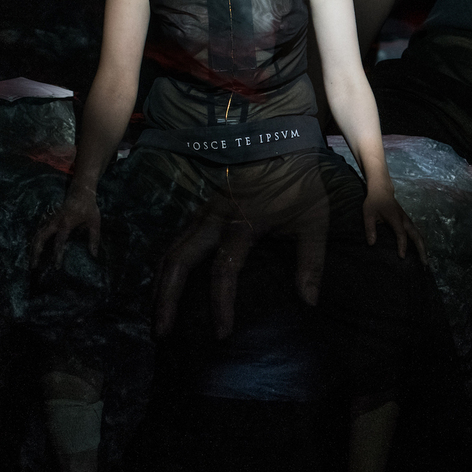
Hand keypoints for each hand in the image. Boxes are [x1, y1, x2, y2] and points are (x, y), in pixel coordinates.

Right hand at [29, 188, 101, 272]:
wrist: (80, 191)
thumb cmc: (88, 207)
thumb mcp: (95, 222)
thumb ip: (94, 238)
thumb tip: (94, 255)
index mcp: (66, 223)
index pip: (59, 242)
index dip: (57, 255)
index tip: (56, 267)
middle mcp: (54, 222)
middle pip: (40, 238)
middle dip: (35, 252)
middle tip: (33, 266)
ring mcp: (49, 220)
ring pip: (36, 235)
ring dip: (32, 248)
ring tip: (32, 262)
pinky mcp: (48, 219)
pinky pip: (38, 232)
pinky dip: (34, 242)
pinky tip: (33, 252)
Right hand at [152, 166, 332, 339]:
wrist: (282, 137)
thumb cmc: (301, 180)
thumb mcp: (315, 217)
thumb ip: (311, 260)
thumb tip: (309, 302)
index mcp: (242, 223)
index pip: (224, 271)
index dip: (221, 305)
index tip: (221, 334)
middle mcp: (215, 218)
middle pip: (180, 261)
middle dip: (167, 298)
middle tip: (162, 331)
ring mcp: (204, 211)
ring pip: (172, 249)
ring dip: (161, 283)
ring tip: (156, 315)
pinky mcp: (201, 207)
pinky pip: (177, 238)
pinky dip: (167, 264)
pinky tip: (164, 283)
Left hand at [362, 182, 426, 264]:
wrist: (382, 191)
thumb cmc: (374, 203)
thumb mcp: (368, 214)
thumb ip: (370, 228)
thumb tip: (371, 244)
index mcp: (395, 218)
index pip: (401, 234)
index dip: (402, 245)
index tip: (402, 257)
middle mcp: (405, 220)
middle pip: (417, 236)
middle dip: (421, 250)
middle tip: (424, 263)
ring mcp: (408, 220)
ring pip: (419, 235)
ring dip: (422, 248)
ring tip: (424, 262)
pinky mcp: (408, 222)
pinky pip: (416, 234)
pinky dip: (419, 243)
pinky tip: (420, 252)